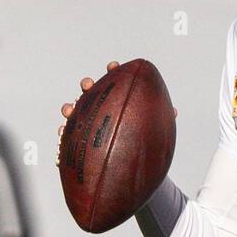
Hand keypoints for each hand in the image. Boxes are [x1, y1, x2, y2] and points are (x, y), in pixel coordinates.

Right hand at [56, 62, 176, 166]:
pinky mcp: (76, 144)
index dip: (112, 72)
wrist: (126, 170)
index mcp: (114, 104)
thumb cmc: (137, 145)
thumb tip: (174, 111)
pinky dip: (62, 137)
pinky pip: (66, 140)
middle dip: (87, 86)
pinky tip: (62, 137)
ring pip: (72, 115)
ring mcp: (85, 126)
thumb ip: (158, 120)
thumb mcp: (149, 132)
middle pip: (89, 94)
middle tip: (88, 85)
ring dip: (69, 109)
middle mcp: (97, 112)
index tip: (113, 66)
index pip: (112, 83)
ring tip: (69, 110)